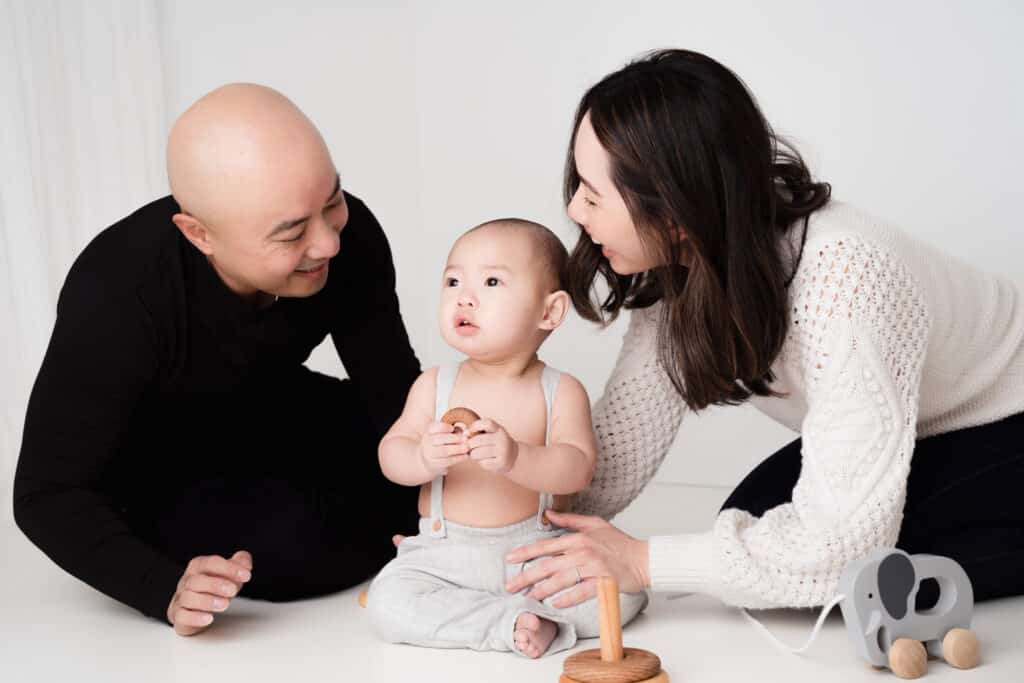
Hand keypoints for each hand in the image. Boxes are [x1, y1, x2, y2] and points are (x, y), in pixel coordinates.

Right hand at [166, 551, 251, 635]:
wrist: (195, 608)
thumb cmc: (212, 588)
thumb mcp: (229, 574)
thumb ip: (240, 564)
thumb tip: (245, 561)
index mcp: (198, 567)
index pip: (210, 563)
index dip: (229, 568)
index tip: (246, 575)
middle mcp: (186, 581)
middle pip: (196, 580)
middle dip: (216, 584)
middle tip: (233, 590)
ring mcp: (180, 599)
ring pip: (188, 598)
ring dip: (207, 601)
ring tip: (225, 604)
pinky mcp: (178, 615)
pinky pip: (181, 615)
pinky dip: (195, 617)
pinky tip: (209, 618)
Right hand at [419, 421, 469, 475]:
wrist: (430, 459)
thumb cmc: (442, 443)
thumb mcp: (447, 434)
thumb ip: (456, 431)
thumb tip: (467, 434)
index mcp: (430, 431)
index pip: (435, 427)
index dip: (445, 427)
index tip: (453, 428)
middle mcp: (427, 441)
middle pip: (439, 439)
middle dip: (454, 438)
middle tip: (465, 439)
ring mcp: (429, 453)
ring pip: (443, 451)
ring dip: (457, 449)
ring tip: (467, 448)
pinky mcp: (435, 464)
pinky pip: (447, 461)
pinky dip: (458, 458)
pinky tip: (466, 456)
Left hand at [467, 418, 518, 473]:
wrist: (512, 457)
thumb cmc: (494, 443)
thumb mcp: (489, 434)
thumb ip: (476, 432)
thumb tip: (464, 436)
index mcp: (498, 429)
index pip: (486, 423)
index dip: (474, 426)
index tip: (469, 432)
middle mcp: (502, 438)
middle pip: (477, 440)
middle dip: (469, 445)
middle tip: (471, 447)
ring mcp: (503, 451)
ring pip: (477, 453)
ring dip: (473, 455)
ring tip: (477, 454)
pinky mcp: (501, 462)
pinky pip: (482, 462)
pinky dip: (480, 462)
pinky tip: (485, 460)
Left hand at [503, 511, 649, 607]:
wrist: (643, 559)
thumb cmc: (620, 543)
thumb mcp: (595, 524)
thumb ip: (570, 519)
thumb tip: (549, 514)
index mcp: (578, 538)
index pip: (546, 546)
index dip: (526, 552)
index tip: (509, 558)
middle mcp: (582, 552)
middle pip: (548, 565)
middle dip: (526, 576)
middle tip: (510, 586)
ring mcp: (592, 568)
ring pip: (561, 580)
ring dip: (542, 590)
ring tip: (528, 597)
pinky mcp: (603, 582)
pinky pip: (581, 592)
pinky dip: (568, 598)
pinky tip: (555, 604)